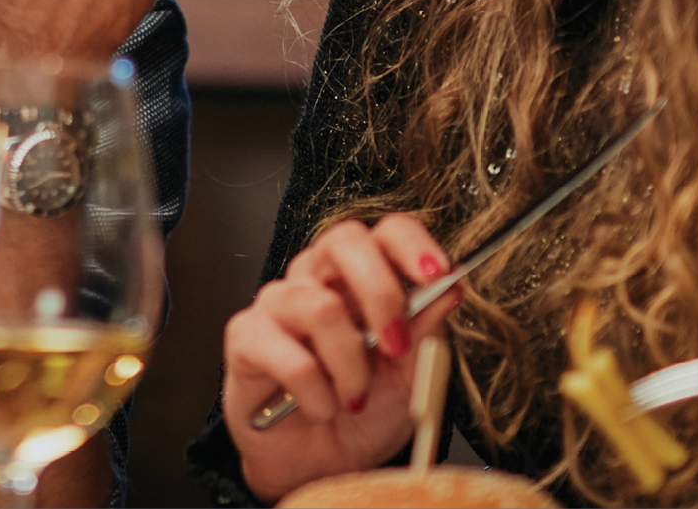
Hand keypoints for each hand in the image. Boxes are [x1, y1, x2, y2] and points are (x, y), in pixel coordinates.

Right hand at [222, 214, 465, 501]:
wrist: (321, 465)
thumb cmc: (363, 415)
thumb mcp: (410, 376)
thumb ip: (425, 331)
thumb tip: (452, 289)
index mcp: (358, 280)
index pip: (383, 233)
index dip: (410, 244)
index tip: (437, 275)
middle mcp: (314, 280)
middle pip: (343, 241)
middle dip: (380, 293)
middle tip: (396, 345)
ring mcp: (276, 305)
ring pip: (321, 307)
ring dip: (351, 365)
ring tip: (355, 398)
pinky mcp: (246, 338)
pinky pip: (289, 356)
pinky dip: (316, 392)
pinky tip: (320, 407)